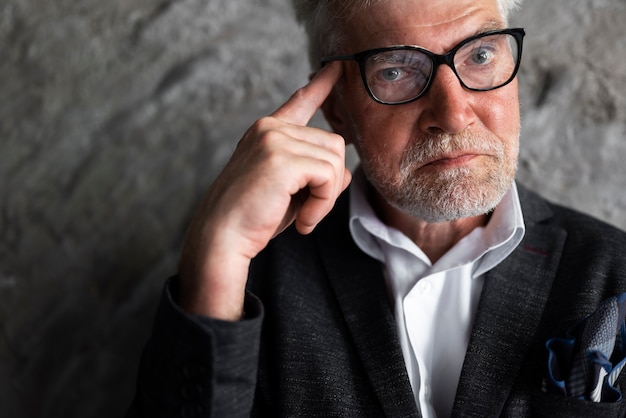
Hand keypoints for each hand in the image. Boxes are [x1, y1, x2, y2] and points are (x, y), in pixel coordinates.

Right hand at [178, 62, 350, 319]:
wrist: (221, 239)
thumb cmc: (252, 218)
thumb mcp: (287, 189)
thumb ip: (312, 171)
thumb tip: (344, 170)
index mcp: (267, 132)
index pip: (300, 102)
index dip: (321, 86)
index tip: (336, 69)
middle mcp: (270, 128)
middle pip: (334, 145)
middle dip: (329, 183)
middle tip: (306, 211)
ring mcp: (274, 140)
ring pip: (335, 161)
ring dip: (327, 197)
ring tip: (303, 217)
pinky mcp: (282, 159)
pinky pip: (329, 176)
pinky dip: (323, 204)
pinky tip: (303, 222)